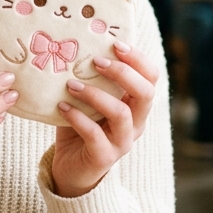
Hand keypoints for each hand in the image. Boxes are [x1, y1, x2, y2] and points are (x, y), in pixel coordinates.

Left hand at [52, 41, 159, 197]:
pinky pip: (95, 134)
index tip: (115, 44)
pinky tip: (61, 107)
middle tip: (96, 61)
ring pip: (121, 113)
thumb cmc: (80, 126)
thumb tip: (73, 44)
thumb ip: (88, 78)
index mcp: (135, 105)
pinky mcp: (104, 157)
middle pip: (146, 94)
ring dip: (95, 95)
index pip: (151, 78)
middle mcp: (136, 123)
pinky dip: (77, 117)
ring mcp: (122, 142)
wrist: (70, 168)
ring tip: (71, 85)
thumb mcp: (87, 100)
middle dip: (123, 73)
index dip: (138, 59)